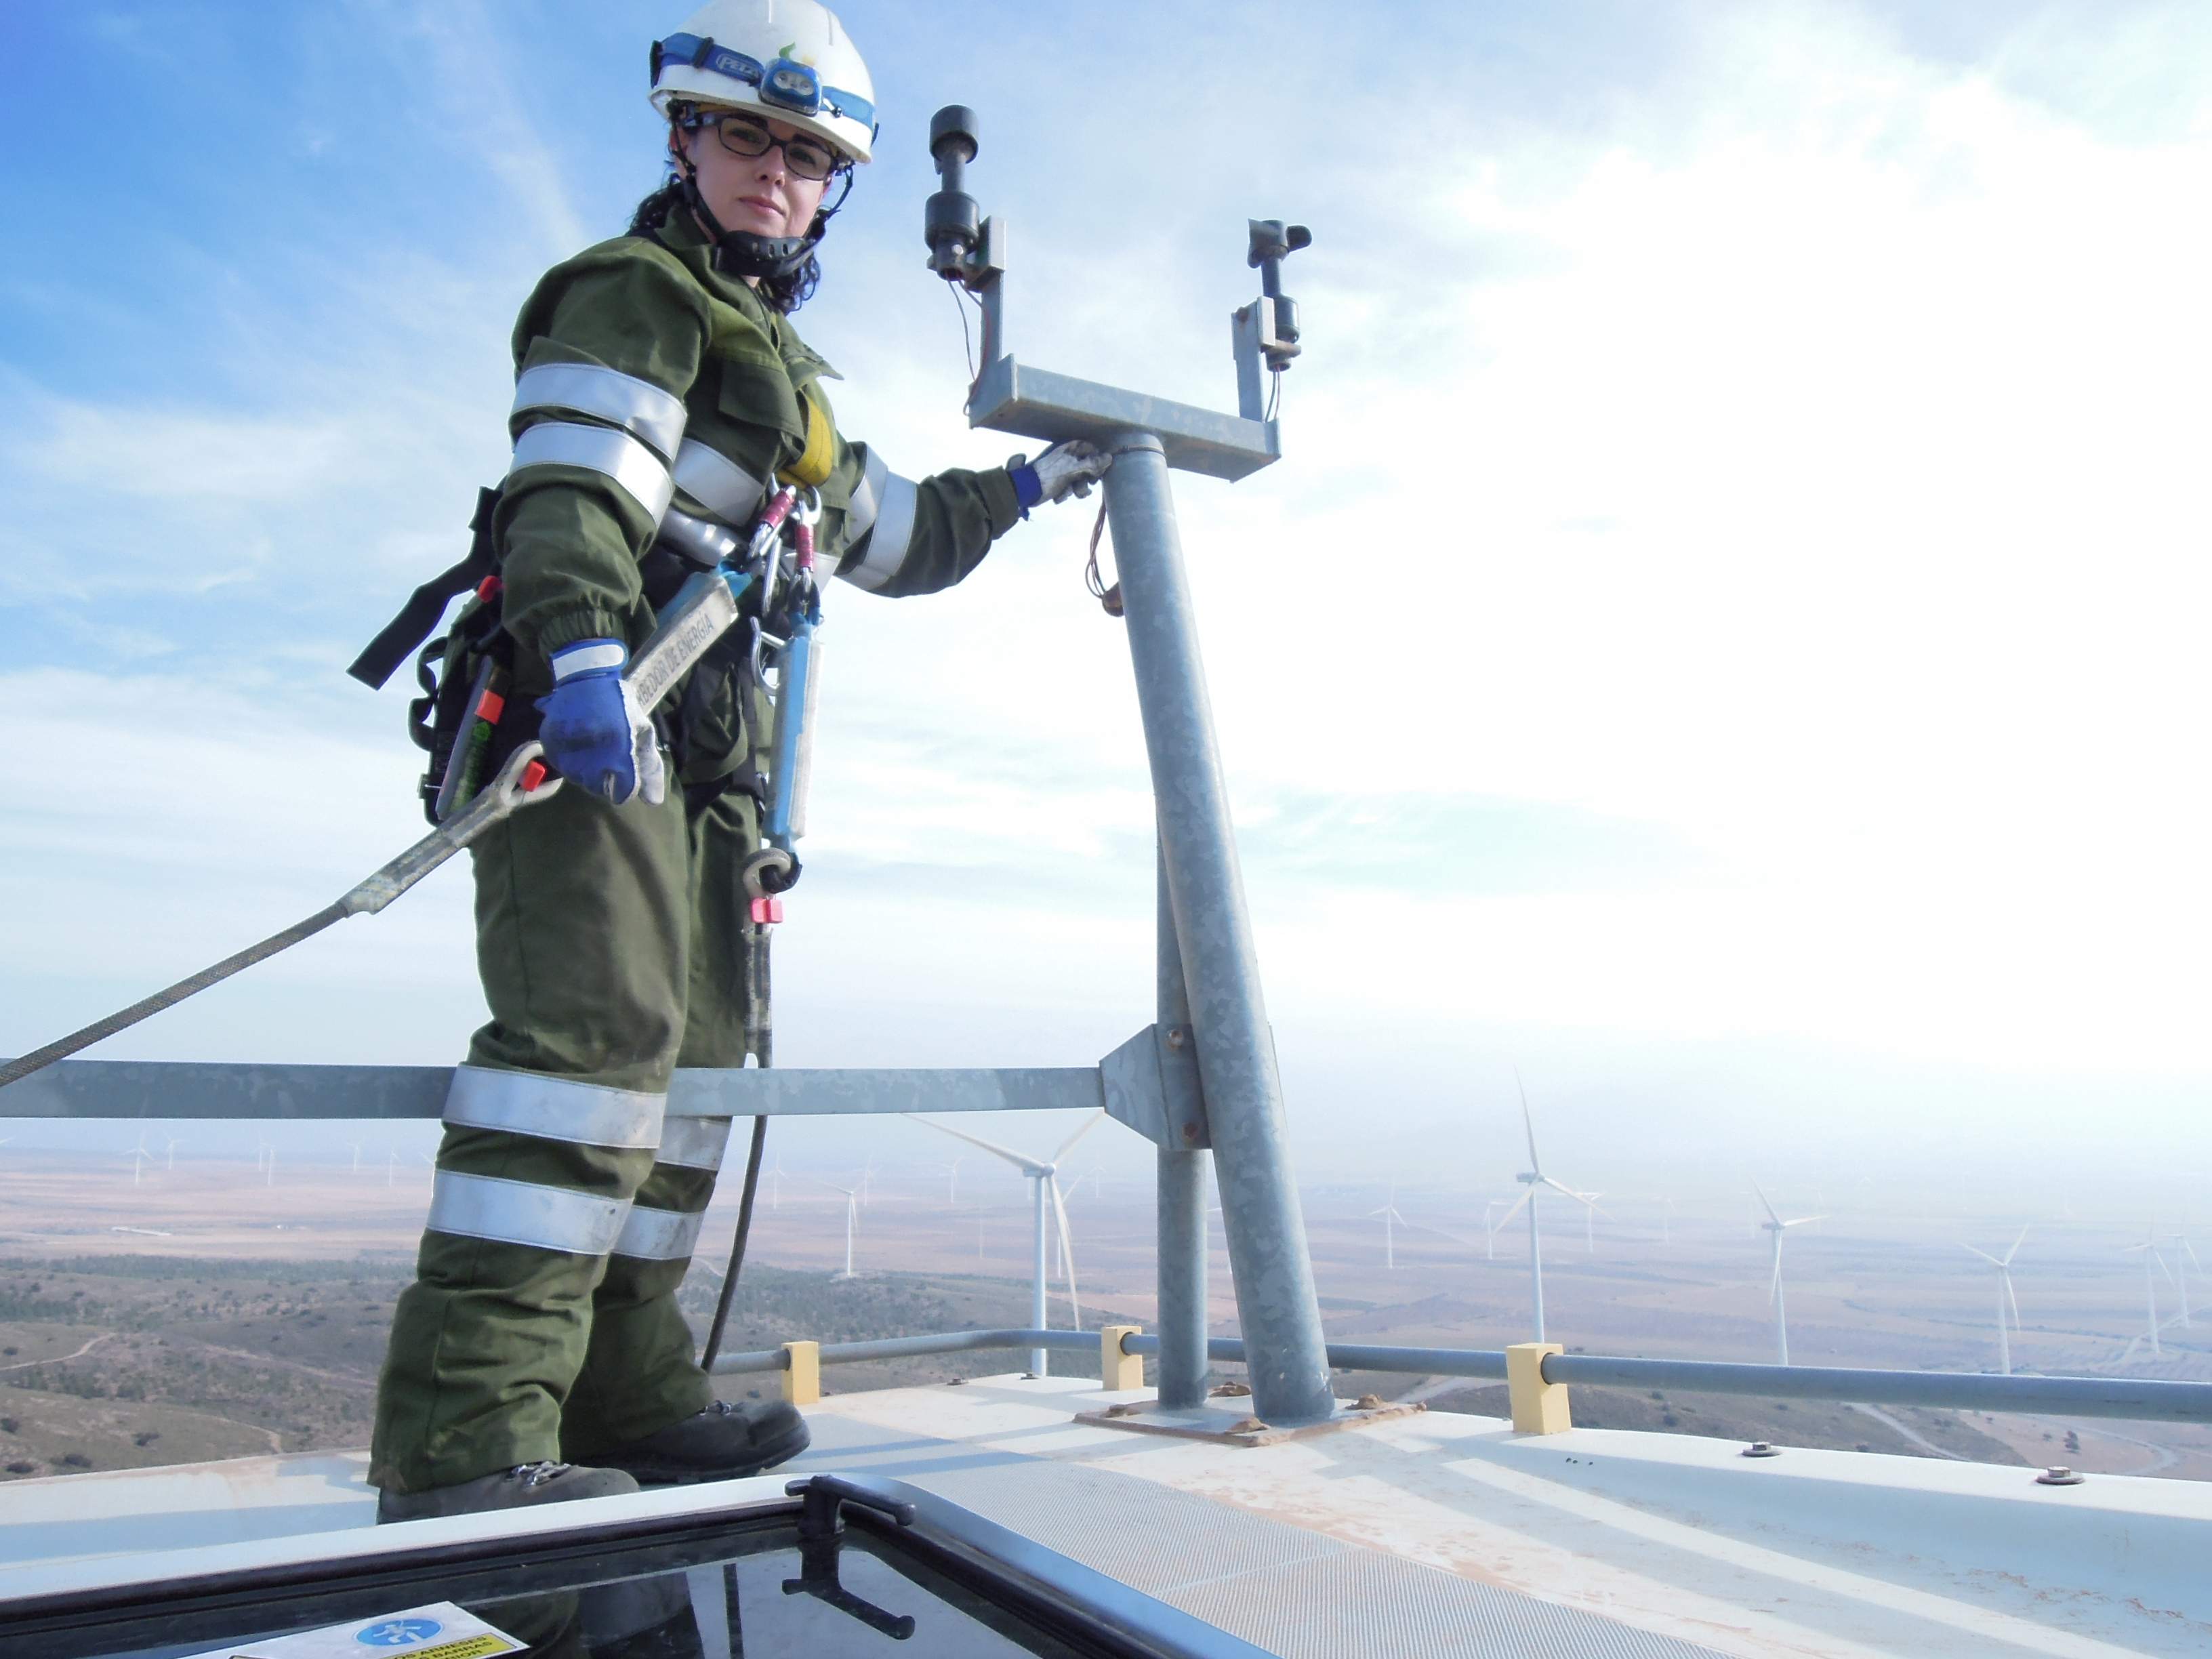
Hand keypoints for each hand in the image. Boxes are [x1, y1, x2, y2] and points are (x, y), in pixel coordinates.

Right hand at [535, 639, 666, 805]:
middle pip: (598, 788)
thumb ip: (649, 767)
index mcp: (620, 749)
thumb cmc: (620, 705)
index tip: (625, 777)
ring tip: (593, 750)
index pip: (622, 791)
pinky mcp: (550, 743)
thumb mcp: (642, 731)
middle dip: (605, 779)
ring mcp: (568, 749)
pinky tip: (578, 746)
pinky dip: (570, 761)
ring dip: (586, 772)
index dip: (626, 788)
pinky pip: (561, 765)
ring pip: (578, 778)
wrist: (586, 677)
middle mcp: (591, 753)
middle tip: (608, 759)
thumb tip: (653, 800)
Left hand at [1009, 440, 1111, 509]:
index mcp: (1071, 448)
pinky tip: (1058, 496)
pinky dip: (1065, 492)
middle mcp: (1067, 456)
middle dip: (1086, 480)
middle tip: (1085, 487)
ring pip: (1078, 479)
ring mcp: (1062, 469)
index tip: (1098, 473)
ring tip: (1068, 493)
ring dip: (1076, 489)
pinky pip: (1068, 486)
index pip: (1092, 449)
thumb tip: (1110, 457)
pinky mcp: (1056, 481)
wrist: (1025, 490)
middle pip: (1087, 466)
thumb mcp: (1073, 469)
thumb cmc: (1050, 476)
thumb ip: (1092, 464)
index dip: (1097, 461)